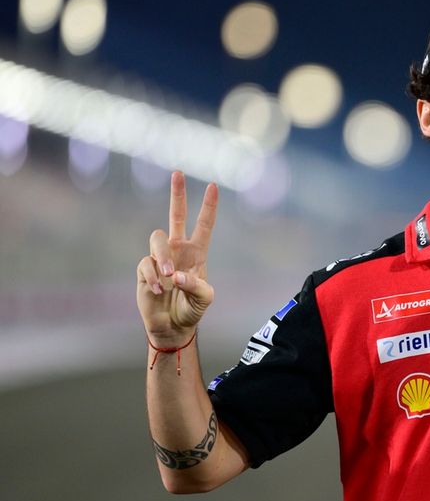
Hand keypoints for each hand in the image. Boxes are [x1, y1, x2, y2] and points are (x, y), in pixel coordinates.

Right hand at [136, 171, 218, 346]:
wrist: (172, 326)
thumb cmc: (192, 310)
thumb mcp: (204, 299)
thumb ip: (197, 287)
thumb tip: (177, 275)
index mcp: (197, 252)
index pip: (204, 225)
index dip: (209, 207)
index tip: (213, 186)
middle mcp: (178, 250)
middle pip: (176, 216)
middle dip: (178, 195)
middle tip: (179, 173)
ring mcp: (160, 258)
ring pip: (157, 239)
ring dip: (163, 256)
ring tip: (169, 277)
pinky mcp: (145, 270)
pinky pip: (146, 265)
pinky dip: (153, 278)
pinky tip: (159, 291)